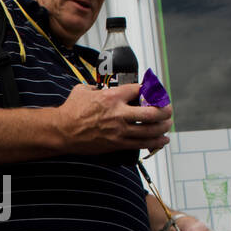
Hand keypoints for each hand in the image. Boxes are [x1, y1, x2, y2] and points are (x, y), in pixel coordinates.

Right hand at [54, 83, 171, 154]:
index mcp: (112, 96)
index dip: (151, 90)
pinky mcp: (117, 144)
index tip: (155, 91)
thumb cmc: (71, 111)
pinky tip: (162, 140)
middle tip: (168, 110)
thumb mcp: (83, 90)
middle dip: (165, 110)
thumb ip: (96, 87)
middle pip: (152, 111)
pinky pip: (142, 144)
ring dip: (163, 127)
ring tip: (168, 124)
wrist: (63, 131)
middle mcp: (119, 113)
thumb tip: (101, 86)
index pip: (140, 90)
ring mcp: (119, 130)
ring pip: (150, 129)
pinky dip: (155, 142)